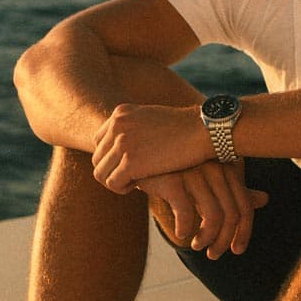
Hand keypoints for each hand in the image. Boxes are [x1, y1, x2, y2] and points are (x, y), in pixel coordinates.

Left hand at [92, 102, 212, 191]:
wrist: (203, 131)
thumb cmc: (185, 129)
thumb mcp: (152, 119)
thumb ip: (134, 128)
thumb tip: (122, 150)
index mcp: (121, 113)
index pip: (99, 141)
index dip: (112, 156)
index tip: (130, 163)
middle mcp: (117, 125)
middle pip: (98, 157)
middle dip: (112, 170)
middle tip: (132, 176)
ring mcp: (123, 143)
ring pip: (101, 172)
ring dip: (116, 181)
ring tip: (134, 182)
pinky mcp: (131, 162)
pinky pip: (113, 182)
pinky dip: (122, 188)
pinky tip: (139, 186)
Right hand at [140, 162, 267, 259]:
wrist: (142, 151)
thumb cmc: (179, 163)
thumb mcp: (209, 175)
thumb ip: (235, 188)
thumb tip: (264, 200)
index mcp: (227, 166)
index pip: (245, 206)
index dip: (244, 232)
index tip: (237, 250)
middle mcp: (214, 167)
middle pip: (232, 215)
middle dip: (224, 241)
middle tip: (213, 254)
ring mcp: (193, 172)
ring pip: (213, 218)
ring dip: (207, 239)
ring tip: (197, 245)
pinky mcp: (172, 179)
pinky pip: (187, 214)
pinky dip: (186, 230)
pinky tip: (181, 233)